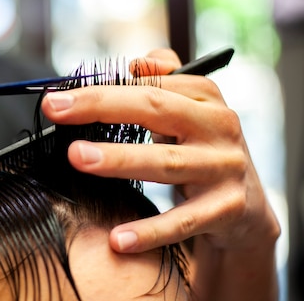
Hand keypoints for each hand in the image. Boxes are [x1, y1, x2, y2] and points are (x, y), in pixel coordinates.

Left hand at [41, 48, 279, 298]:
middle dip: (101, 107)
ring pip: (166, 162)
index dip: (102, 86)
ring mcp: (225, 167)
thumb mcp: (188, 111)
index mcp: (205, 97)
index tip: (58, 96)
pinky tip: (116, 239)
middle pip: (156, 109)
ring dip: (119, 160)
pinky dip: (150, 231)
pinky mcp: (228, 208)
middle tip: (57, 111)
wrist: (247, 208)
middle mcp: (219, 125)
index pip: (149, 83)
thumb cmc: (200, 150)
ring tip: (77, 158)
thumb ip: (162, 82)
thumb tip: (133, 64)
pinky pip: (183, 221)